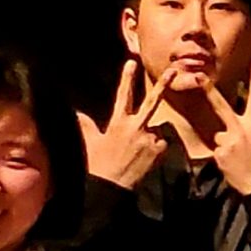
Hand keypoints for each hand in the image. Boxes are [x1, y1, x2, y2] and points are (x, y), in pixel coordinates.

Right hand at [76, 59, 169, 189]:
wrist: (111, 188)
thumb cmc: (98, 164)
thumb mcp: (90, 142)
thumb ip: (86, 125)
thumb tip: (77, 113)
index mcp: (118, 123)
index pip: (123, 96)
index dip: (127, 78)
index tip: (132, 63)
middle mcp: (136, 127)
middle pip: (151, 102)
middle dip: (162, 85)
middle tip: (172, 71)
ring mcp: (149, 139)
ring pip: (156, 130)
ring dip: (150, 136)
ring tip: (137, 153)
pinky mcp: (158, 151)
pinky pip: (161, 144)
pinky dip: (156, 149)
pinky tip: (144, 159)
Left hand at [202, 60, 250, 197]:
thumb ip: (245, 127)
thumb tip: (228, 123)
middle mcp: (243, 129)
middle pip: (222, 106)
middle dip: (209, 91)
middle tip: (199, 77)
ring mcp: (230, 140)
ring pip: (220, 135)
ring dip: (225, 144)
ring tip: (236, 158)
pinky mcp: (220, 152)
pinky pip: (217, 149)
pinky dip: (222, 155)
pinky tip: (230, 164)